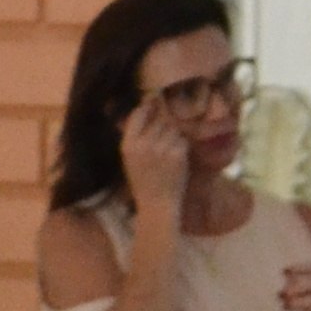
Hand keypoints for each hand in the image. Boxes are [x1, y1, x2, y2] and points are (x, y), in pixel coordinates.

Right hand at [116, 95, 189, 223]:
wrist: (158, 205)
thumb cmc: (144, 181)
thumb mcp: (130, 158)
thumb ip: (134, 136)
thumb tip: (144, 107)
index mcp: (128, 145)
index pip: (138, 114)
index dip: (148, 108)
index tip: (154, 105)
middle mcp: (143, 144)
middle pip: (159, 120)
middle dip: (164, 127)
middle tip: (164, 142)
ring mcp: (161, 149)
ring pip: (173, 128)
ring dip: (174, 136)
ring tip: (169, 153)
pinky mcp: (178, 154)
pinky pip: (183, 140)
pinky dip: (182, 146)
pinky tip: (177, 159)